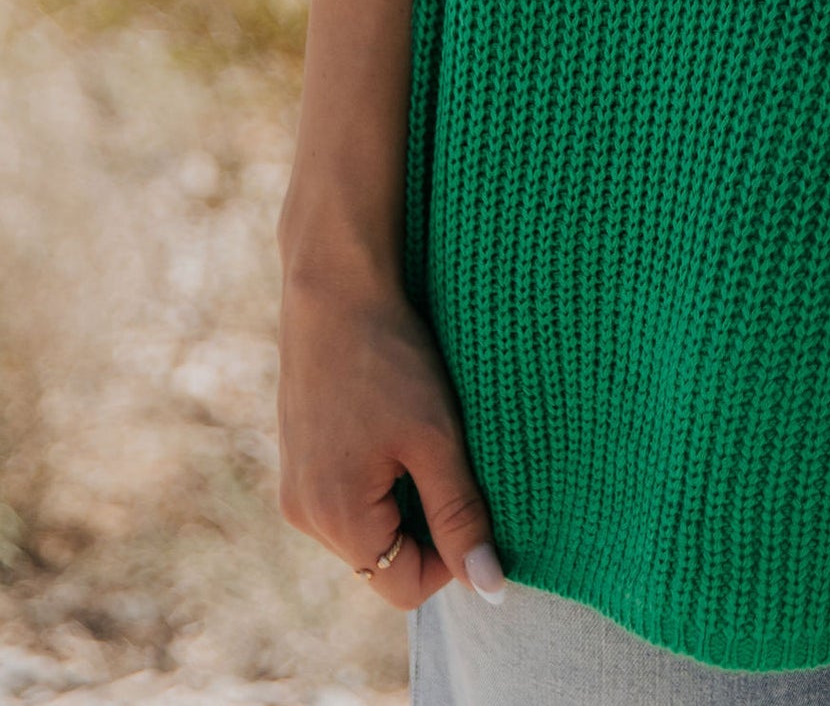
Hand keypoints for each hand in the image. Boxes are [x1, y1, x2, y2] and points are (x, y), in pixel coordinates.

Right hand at [276, 267, 506, 611]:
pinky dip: (379, 476)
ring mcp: (295, 487)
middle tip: (452, 459)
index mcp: (335, 519)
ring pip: (367, 527)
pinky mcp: (297, 458)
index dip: (453, 557)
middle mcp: (304, 515)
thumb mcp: (437, 438)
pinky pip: (347, 496)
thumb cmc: (389, 358)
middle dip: (427, 523)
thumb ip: (460, 517)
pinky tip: (394, 424)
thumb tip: (489, 589)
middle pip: (383, 560)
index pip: (405, 587)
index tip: (476, 500)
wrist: (334, 286)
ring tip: (421, 435)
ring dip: (404, 497)